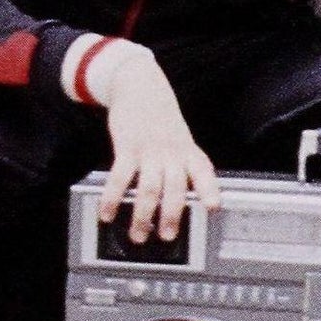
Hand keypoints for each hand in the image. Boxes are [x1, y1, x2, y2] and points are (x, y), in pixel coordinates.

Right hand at [92, 46, 221, 242]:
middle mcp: (171, 152)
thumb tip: (185, 198)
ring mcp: (149, 150)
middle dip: (171, 215)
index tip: (214, 208)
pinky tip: (106, 214)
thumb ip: (183, 165)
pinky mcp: (127, 147)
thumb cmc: (162, 119)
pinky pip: (119, 177)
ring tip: (138, 234)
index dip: (209, 190)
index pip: (203, 172)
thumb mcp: (181, 138)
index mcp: (188, 151)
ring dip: (142, 215)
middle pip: (175, 187)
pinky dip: (113, 198)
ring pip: (149, 188)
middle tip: (166, 236)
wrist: (140, 84)